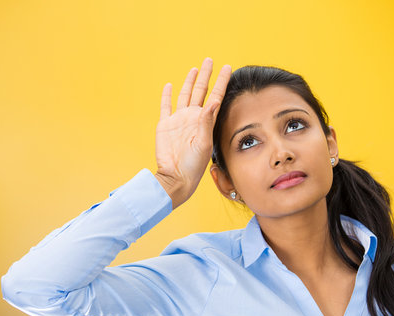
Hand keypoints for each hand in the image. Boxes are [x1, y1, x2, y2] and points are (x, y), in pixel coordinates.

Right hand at [155, 58, 231, 209]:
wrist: (176, 176)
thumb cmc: (193, 165)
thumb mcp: (204, 143)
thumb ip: (206, 121)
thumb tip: (214, 101)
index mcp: (205, 121)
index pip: (215, 95)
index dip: (221, 81)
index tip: (228, 67)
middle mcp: (193, 117)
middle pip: (201, 91)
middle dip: (206, 75)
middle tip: (210, 60)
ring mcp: (179, 120)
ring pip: (185, 95)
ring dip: (190, 82)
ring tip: (195, 69)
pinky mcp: (165, 125)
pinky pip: (166, 106)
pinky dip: (167, 95)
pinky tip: (169, 85)